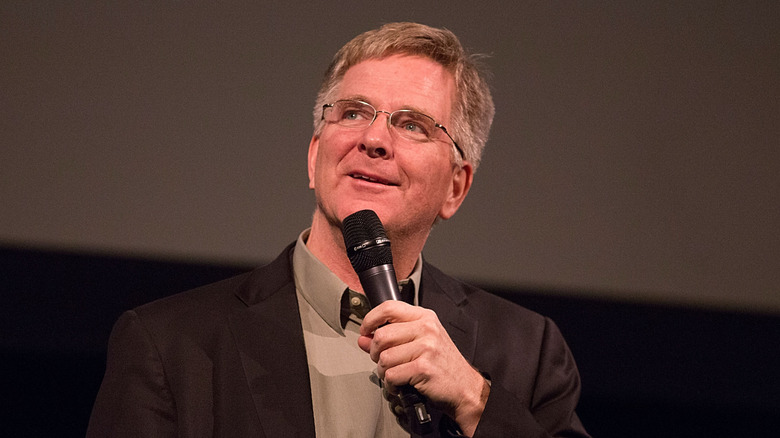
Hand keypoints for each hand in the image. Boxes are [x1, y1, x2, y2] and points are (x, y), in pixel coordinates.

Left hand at [358, 301, 488, 434]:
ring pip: (384, 357)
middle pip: (381, 335)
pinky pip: (391, 375)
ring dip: (383, 371)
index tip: (365, 331)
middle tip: (382, 360)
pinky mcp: (423, 368)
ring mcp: (426, 348)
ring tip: (395, 373)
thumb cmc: (442, 364)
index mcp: (425, 317)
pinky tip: (400, 383)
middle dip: (375, 352)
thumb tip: (363, 339)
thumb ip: (391, 338)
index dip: (370, 319)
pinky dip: (391, 384)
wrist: (465, 387)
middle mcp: (426, 329)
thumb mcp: (420, 342)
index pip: (389, 308)